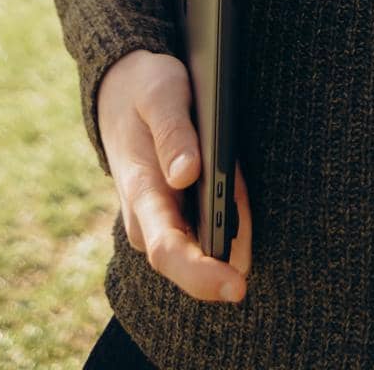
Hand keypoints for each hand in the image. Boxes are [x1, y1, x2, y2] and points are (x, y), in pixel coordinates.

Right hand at [96, 48, 251, 302]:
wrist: (121, 89)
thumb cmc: (144, 88)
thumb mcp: (161, 93)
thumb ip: (172, 132)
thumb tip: (186, 174)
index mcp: (140, 190)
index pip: (168, 250)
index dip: (202, 274)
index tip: (237, 285)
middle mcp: (145, 218)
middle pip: (190, 259)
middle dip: (230, 253)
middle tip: (251, 221)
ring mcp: (155, 219)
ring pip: (200, 246)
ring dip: (232, 234)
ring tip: (243, 191)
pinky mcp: (168, 214)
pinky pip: (201, 231)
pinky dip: (227, 221)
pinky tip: (238, 198)